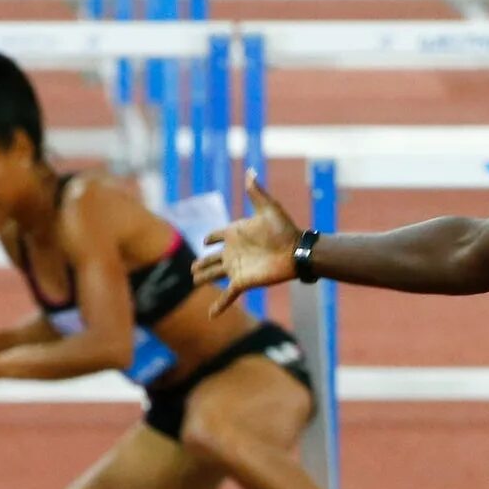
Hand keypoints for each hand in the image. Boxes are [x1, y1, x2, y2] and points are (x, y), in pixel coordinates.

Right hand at [191, 169, 301, 314]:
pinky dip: (219, 305)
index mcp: (235, 233)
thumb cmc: (284, 229)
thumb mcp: (268, 208)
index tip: (205, 240)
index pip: (216, 236)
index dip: (210, 237)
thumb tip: (251, 171)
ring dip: (204, 278)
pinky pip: (228, 295)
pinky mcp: (243, 281)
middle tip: (192, 267)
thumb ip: (256, 192)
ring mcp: (236, 267)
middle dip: (201, 262)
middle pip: (211, 258)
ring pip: (214, 274)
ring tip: (194, 281)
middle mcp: (233, 251)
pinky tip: (211, 316)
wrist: (297, 251)